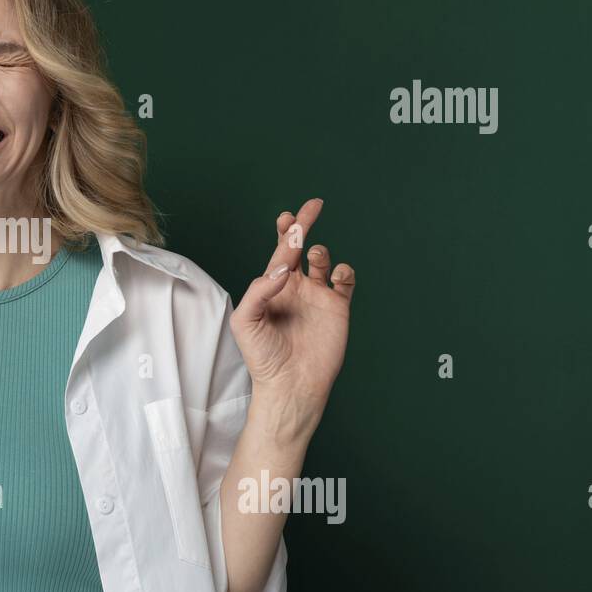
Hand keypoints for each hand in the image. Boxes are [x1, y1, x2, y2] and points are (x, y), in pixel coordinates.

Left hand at [230, 198, 355, 411]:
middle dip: (304, 225)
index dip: (283, 232)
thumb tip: (282, 269)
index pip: (278, 252)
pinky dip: (344, 271)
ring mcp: (317, 297)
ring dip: (321, 251)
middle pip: (301, 247)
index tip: (286, 217)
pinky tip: (336, 275)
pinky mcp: (337, 308)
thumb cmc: (263, 357)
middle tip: (312, 207)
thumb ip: (259, 291)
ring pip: (324, 260)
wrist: (290, 384)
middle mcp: (295, 287)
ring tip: (316, 255)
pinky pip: (345, 281)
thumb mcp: (246, 322)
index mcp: (272, 287)